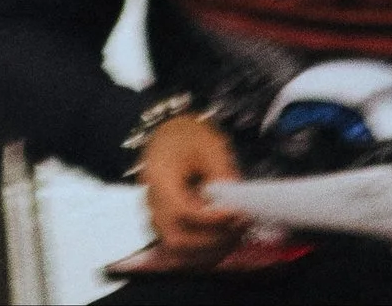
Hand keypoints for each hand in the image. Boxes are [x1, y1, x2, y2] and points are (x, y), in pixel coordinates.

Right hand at [136, 116, 248, 269]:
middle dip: (213, 239)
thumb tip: (235, 201)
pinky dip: (203, 254)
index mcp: (158, 175)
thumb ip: (222, 173)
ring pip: (178, 252)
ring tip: (236, 233)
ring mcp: (155, 216)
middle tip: (240, 226)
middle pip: (176, 238)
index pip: (182, 210)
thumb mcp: (209, 145)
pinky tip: (224, 241)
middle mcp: (151, 201)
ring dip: (211, 250)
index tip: (237, 212)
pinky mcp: (163, 227)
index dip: (212, 218)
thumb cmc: (189, 138)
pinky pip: (180, 252)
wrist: (171, 136)